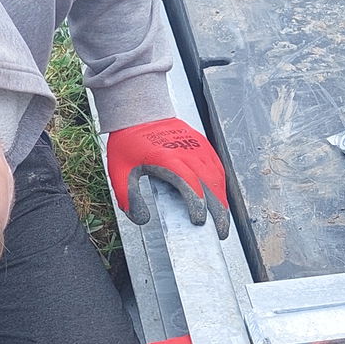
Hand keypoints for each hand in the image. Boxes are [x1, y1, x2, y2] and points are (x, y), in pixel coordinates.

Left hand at [105, 118, 231, 237]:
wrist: (139, 112)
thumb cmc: (130, 141)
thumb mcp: (120, 170)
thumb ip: (128, 197)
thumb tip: (141, 219)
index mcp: (167, 159)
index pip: (189, 184)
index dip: (197, 204)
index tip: (199, 221)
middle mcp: (187, 152)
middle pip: (209, 184)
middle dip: (218, 210)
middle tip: (221, 231)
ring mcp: (197, 147)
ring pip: (216, 176)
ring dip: (222, 199)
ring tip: (224, 219)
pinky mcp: (202, 144)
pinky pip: (216, 166)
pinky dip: (221, 185)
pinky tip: (221, 198)